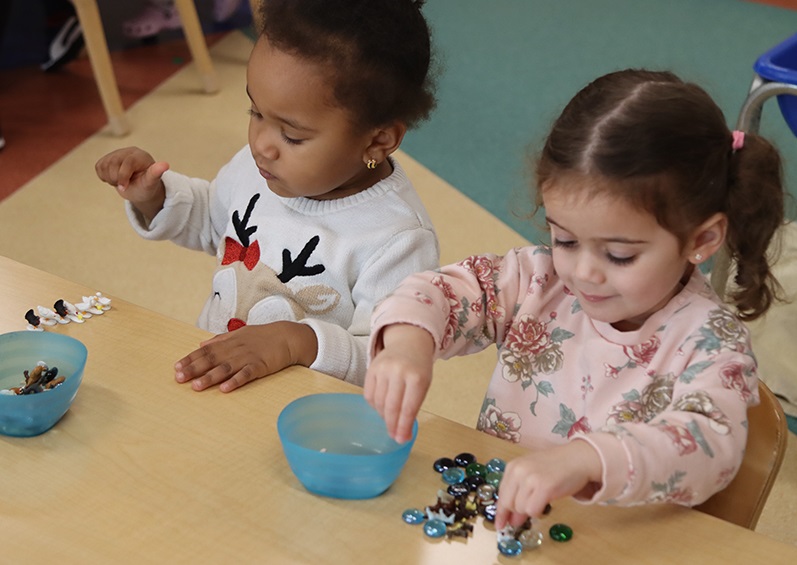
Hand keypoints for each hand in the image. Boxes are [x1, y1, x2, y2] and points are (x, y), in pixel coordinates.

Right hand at [95, 146, 168, 220]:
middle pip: (113, 163)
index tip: (123, 188)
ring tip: (122, 182)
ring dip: (110, 178)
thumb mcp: (151, 183)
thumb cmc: (147, 186)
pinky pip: (99, 167)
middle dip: (117, 179)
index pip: (127, 162)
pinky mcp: (107, 158)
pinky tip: (114, 178)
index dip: (123, 176)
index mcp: (140, 155)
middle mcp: (128, 151)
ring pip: (104, 165)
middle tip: (125, 185)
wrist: (139, 188)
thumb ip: (156, 173)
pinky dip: (104, 176)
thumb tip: (165, 165)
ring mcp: (116, 154)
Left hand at [174, 322, 317, 392]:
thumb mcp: (239, 333)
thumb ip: (220, 340)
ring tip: (196, 386)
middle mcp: (235, 349)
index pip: (205, 351)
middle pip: (211, 359)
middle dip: (194, 369)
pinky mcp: (260, 366)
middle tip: (179, 378)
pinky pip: (246, 374)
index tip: (177, 368)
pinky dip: (235, 381)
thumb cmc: (263, 336)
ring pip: (225, 368)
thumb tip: (201, 344)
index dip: (190, 359)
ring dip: (210, 377)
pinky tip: (225, 389)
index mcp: (229, 342)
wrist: (287, 337)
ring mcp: (247, 357)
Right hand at [364, 324, 434, 442]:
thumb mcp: (423, 385)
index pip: (408, 408)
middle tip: (393, 436)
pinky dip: (375, 406)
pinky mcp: (371, 368)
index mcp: (417, 378)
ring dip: (384, 416)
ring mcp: (383, 369)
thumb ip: (413, 408)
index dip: (403, 427)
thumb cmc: (418, 368)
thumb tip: (402, 434)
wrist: (409, 342)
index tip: (401, 439)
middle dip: (392, 425)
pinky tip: (381, 407)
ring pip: (379, 402)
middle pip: (392, 407)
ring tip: (390, 420)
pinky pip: (369, 395)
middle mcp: (399, 372)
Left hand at [494, 440, 602, 528]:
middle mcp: (518, 471)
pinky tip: (546, 503)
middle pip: (508, 504)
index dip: (501, 512)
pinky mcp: (544, 487)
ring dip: (531, 510)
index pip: (501, 494)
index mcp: (512, 466)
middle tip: (526, 514)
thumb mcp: (531, 475)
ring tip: (541, 500)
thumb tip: (511, 520)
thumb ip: (519, 494)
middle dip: (517, 513)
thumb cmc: (555, 466)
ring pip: (521, 508)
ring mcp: (530, 478)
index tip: (500, 525)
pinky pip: (533, 510)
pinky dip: (538, 512)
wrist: (577, 458)